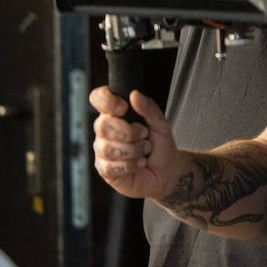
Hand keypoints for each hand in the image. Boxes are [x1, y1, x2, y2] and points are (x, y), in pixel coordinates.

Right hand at [89, 87, 179, 201]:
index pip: (99, 98)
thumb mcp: (161, 124)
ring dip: (134, 150)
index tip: (124, 108)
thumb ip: (149, 109)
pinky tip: (139, 163)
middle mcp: (105, 131)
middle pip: (103, 125)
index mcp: (116, 114)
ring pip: (108, 148)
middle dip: (130, 132)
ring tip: (144, 151)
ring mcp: (103, 150)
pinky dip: (131, 165)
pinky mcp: (104, 170)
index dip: (107, 101)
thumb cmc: (161, 145)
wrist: (167, 171)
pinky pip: (112, 167)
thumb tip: (134, 94)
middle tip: (145, 136)